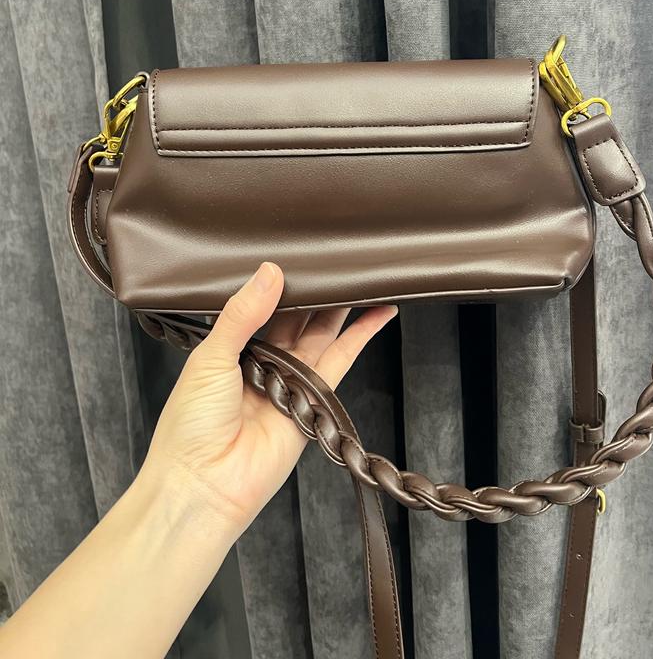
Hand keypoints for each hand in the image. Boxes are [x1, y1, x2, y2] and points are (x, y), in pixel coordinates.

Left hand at [141, 262, 397, 537]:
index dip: (281, 280)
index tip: (300, 250)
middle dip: (317, 289)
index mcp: (231, 346)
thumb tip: (270, 271)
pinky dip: (361, 336)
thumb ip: (242, 314)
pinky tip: (378, 313)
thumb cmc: (191, 425)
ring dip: (343, 306)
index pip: (263, 304)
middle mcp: (263, 359)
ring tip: (365, 274)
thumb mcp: (210, 357)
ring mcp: (290, 379)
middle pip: (298, 316)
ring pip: (322, 333)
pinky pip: (340, 360)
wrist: (204, 485)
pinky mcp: (314, 398)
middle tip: (339, 255)